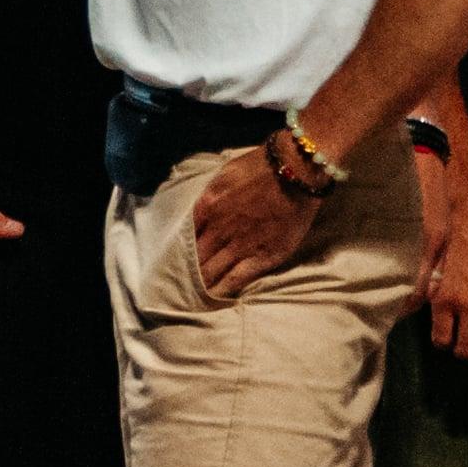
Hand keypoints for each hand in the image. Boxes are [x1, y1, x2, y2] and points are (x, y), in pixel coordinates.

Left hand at [189, 144, 317, 296]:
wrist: (297, 170)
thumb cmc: (262, 167)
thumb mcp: (224, 174)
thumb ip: (208, 195)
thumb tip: (194, 212)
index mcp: (207, 207)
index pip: (183, 237)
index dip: (177, 251)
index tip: (170, 261)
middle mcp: (219, 229)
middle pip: (194, 258)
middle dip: (184, 273)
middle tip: (175, 287)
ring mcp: (240, 245)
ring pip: (211, 272)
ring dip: (199, 285)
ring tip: (189, 298)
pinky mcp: (262, 257)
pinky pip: (235, 279)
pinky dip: (222, 290)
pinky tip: (213, 299)